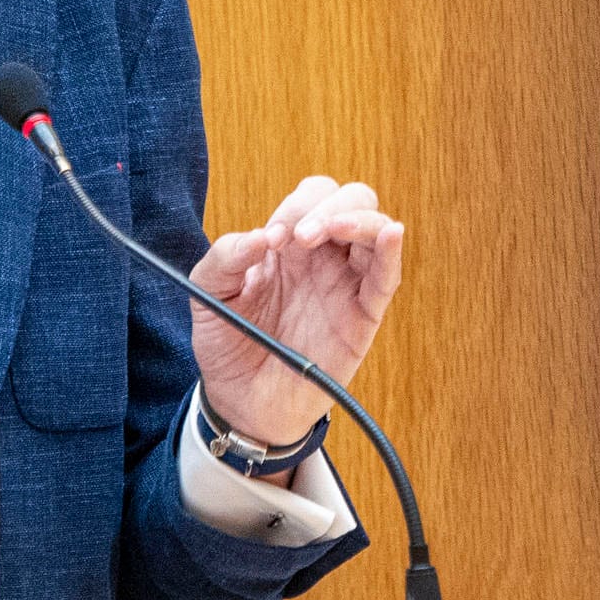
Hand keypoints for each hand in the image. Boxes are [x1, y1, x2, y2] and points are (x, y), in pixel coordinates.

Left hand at [188, 175, 403, 450]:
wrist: (241, 402)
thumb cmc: (230, 343)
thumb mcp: (209, 293)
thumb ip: (224, 257)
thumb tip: (260, 236)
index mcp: (289, 245)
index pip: (310, 198)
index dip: (296, 207)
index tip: (270, 239)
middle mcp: (323, 257)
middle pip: (350, 200)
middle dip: (328, 205)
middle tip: (301, 236)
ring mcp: (346, 284)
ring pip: (374, 228)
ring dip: (356, 218)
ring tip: (329, 232)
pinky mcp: (362, 315)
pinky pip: (386, 276)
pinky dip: (390, 250)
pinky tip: (390, 234)